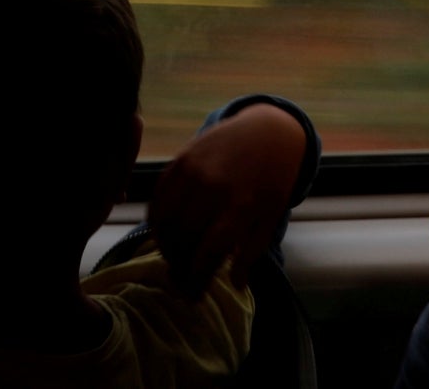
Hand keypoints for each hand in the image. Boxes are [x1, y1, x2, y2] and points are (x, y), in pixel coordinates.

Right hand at [147, 103, 308, 299]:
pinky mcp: (181, 160)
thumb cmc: (272, 181)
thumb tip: (235, 284)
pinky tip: (164, 235)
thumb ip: (252, 251)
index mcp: (242, 205)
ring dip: (165, 248)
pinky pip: (158, 198)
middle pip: (183, 239)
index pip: (209, 252)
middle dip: (179, 267)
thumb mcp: (271, 217)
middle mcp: (215, 187)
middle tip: (181, 282)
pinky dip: (156, 222)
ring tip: (173, 261)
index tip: (194, 296)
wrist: (267, 132)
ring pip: (165, 221)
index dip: (197, 279)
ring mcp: (194, 170)